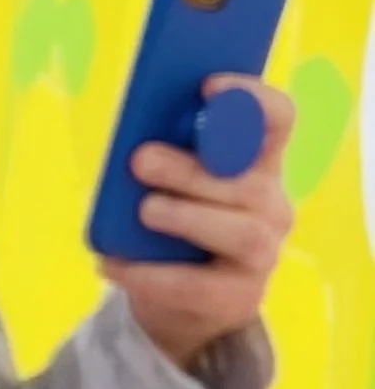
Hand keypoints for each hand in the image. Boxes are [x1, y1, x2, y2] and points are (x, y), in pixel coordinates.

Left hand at [104, 75, 293, 370]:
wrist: (180, 303)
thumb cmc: (170, 227)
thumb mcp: (166, 185)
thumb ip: (159, 155)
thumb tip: (130, 137)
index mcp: (256, 164)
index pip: (277, 120)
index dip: (251, 99)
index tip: (208, 86)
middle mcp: (270, 205)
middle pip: (247, 180)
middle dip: (192, 168)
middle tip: (141, 159)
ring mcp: (262, 253)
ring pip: (241, 232)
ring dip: (187, 217)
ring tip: (145, 211)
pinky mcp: (239, 296)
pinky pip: (199, 284)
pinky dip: (150, 273)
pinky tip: (111, 263)